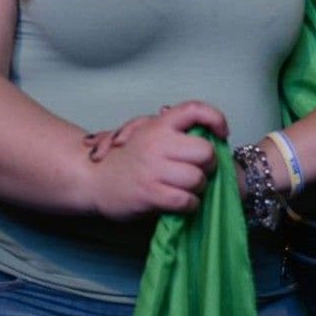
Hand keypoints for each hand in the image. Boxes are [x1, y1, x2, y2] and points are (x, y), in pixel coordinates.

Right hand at [82, 101, 227, 219]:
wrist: (93, 180)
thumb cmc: (127, 159)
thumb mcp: (147, 134)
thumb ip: (174, 130)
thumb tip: (209, 132)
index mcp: (159, 125)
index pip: (195, 109)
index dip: (216, 118)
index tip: (222, 133)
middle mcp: (157, 143)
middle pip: (206, 152)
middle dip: (209, 165)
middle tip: (200, 170)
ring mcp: (152, 169)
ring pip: (197, 179)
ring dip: (198, 188)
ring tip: (188, 189)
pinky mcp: (148, 193)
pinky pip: (185, 200)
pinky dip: (190, 205)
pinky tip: (183, 203)